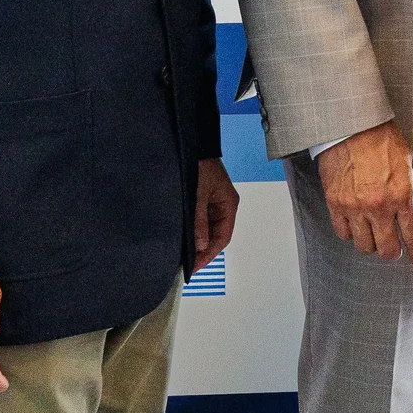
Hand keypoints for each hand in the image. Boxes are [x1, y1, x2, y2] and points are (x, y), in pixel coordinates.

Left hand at [192, 158, 239, 273]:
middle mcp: (223, 206)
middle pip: (216, 235)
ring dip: (197, 242)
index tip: (194, 267)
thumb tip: (200, 246)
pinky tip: (183, 239)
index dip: (209, 254)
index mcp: (228, 205)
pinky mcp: (202, 199)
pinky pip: (200, 220)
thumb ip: (199, 221)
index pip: (222, 236)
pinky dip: (193, 231)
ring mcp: (212, 203)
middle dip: (203, 251)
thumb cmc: (199, 167)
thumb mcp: (198, 195)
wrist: (193, 145)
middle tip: (187, 265)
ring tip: (183, 256)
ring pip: (208, 229)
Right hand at [319, 120, 412, 266]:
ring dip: (372, 244)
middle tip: (395, 248)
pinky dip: (351, 233)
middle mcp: (379, 206)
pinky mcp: (335, 204)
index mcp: (402, 195)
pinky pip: (343, 234)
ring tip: (375, 233)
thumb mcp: (411, 165)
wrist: (352, 126)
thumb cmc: (383, 141)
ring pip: (364, 246)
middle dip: (394, 253)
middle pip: (387, 249)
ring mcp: (355, 207)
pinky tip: (357, 223)